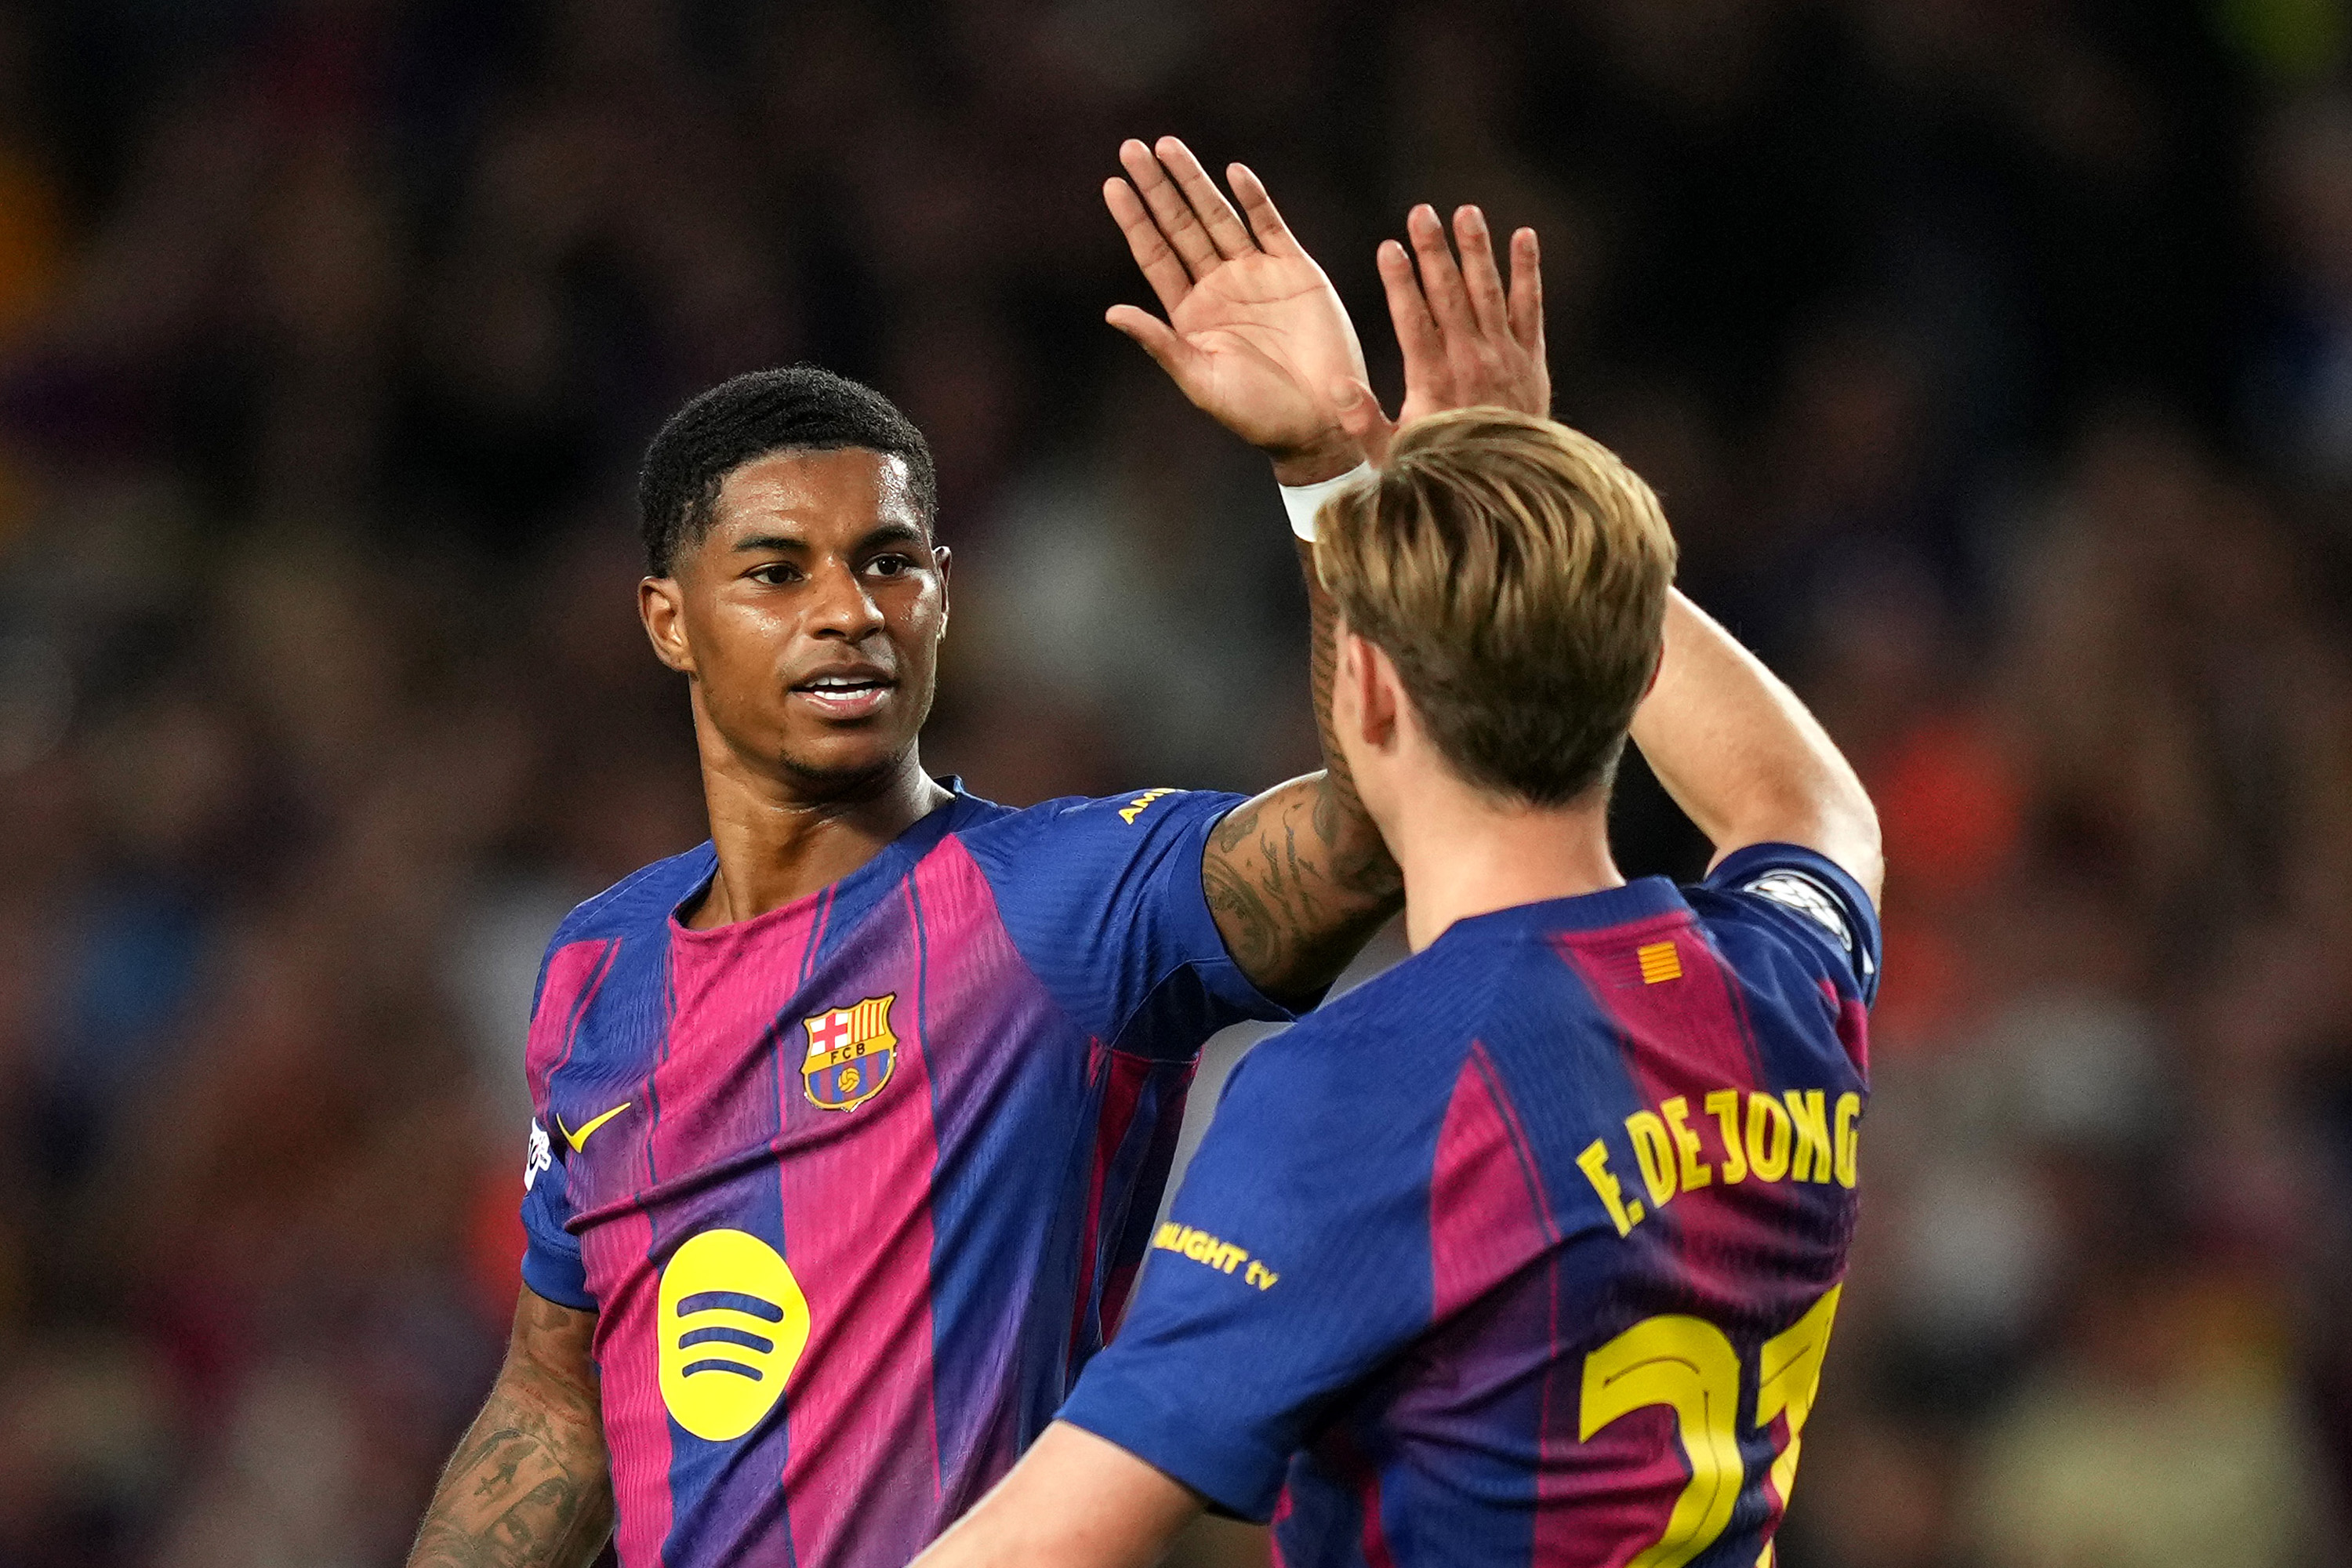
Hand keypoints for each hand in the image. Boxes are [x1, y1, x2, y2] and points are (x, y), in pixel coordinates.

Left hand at [1104, 137, 1368, 483]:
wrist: (1322, 422)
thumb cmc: (1258, 415)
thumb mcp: (1201, 382)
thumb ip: (1160, 344)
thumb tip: (1111, 312)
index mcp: (1191, 314)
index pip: (1155, 255)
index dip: (1134, 220)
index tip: (1112, 184)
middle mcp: (1219, 288)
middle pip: (1180, 226)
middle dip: (1158, 188)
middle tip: (1131, 148)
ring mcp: (1257, 275)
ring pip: (1219, 217)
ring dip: (1195, 182)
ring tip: (1168, 146)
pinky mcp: (1296, 271)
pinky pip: (1270, 226)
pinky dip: (1254, 199)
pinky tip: (1234, 173)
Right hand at [1332, 204, 1546, 466]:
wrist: (1506, 492)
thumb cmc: (1441, 473)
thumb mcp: (1393, 458)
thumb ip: (1364, 423)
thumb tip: (1340, 386)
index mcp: (1433, 382)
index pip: (1414, 321)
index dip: (1400, 282)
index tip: (1388, 247)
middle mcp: (1471, 363)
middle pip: (1450, 296)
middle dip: (1434, 251)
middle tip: (1421, 212)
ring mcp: (1506, 358)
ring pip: (1489, 293)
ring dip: (1477, 250)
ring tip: (1465, 211)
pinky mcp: (1533, 360)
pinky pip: (1531, 307)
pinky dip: (1528, 271)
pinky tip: (1524, 236)